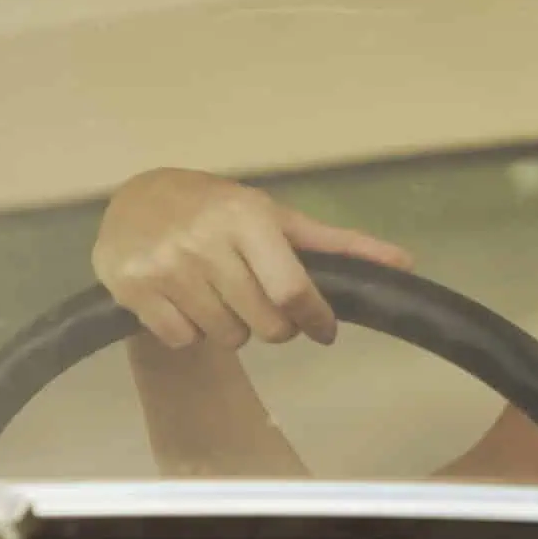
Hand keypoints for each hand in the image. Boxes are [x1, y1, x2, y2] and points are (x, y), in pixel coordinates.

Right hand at [93, 168, 412, 349]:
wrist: (136, 198)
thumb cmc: (219, 208)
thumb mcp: (277, 217)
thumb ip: (339, 244)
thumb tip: (406, 263)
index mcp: (248, 219)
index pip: (293, 290)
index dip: (316, 320)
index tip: (324, 329)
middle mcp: (205, 242)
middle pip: (264, 325)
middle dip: (274, 325)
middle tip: (262, 303)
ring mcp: (165, 267)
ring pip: (226, 337)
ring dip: (233, 327)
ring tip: (220, 295)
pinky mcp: (131, 289)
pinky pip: (183, 340)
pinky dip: (192, 331)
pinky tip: (186, 300)